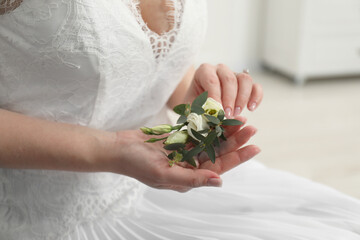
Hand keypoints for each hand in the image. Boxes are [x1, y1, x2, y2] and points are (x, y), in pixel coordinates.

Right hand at [101, 125, 258, 192]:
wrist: (117, 148)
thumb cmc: (136, 164)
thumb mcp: (163, 174)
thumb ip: (191, 178)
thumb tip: (219, 181)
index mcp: (188, 178)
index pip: (219, 168)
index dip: (237, 157)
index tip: (255, 146)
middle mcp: (189, 165)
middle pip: (218, 152)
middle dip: (235, 141)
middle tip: (251, 128)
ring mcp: (184, 151)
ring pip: (210, 140)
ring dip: (224, 130)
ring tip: (239, 118)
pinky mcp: (178, 139)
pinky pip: (197, 130)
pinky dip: (208, 123)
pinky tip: (219, 115)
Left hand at [185, 64, 262, 117]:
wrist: (200, 105)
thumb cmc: (195, 105)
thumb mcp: (191, 108)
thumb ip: (198, 112)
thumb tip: (212, 117)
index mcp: (204, 71)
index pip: (211, 79)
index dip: (215, 95)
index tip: (217, 110)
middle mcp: (220, 70)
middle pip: (229, 79)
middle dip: (229, 98)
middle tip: (228, 115)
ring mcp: (235, 75)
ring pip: (245, 80)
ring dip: (242, 98)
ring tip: (236, 114)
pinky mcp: (246, 85)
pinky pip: (256, 87)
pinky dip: (256, 97)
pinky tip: (251, 109)